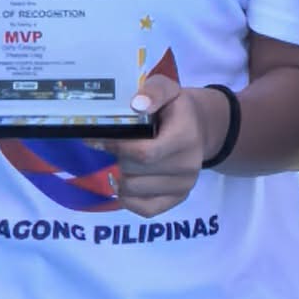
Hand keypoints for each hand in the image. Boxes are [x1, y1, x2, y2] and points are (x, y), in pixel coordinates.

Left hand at [104, 73, 219, 217]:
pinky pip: (145, 210)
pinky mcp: (178, 199)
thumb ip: (153, 91)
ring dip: (120, 176)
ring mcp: (184, 186)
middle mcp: (188, 166)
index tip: (98, 138)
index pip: (144, 153)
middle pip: (134, 172)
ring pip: (134, 190)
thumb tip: (137, 104)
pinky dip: (128, 199)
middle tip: (114, 145)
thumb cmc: (175, 108)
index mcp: (185, 137)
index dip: (116, 147)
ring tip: (123, 160)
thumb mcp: (168, 88)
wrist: (200, 128)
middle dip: (117, 158)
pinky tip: (124, 182)